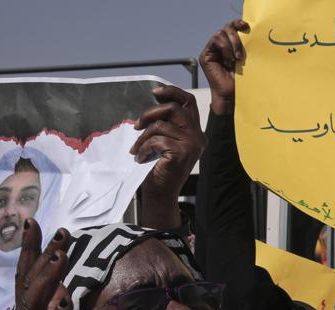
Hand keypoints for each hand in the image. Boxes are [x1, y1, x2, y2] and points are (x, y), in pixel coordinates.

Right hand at [6, 219, 72, 309]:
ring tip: (61, 257)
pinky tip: (63, 302)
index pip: (28, 281)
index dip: (33, 253)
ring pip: (33, 305)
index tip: (39, 225)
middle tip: (59, 230)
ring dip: (47, 279)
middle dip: (43, 256)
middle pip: (29, 285)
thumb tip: (60, 294)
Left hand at [131, 85, 204, 207]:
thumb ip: (167, 122)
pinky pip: (156, 140)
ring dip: (143, 136)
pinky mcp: (181, 153)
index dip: (172, 92)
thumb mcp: (165, 139)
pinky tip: (141, 158)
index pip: (189, 102)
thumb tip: (157, 98)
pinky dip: (143, 148)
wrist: (161, 192)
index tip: (155, 93)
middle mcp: (198, 137)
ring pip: (161, 125)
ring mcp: (192, 145)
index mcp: (196, 132)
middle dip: (150, 113)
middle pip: (174, 108)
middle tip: (137, 125)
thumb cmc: (160, 166)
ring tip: (137, 148)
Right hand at [201, 19, 249, 115]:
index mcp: (231, 46)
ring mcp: (212, 50)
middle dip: (236, 37)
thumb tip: (251, 31)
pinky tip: (229, 61)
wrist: (233, 96)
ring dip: (231, 45)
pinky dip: (225, 49)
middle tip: (241, 53)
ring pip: (221, 34)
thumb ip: (245, 47)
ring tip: (237, 59)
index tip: (247, 25)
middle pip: (226, 28)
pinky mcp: (206, 55)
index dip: (238, 23)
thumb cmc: (242, 82)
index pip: (233, 28)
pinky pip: (215, 41)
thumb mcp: (247, 61)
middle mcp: (221, 46)